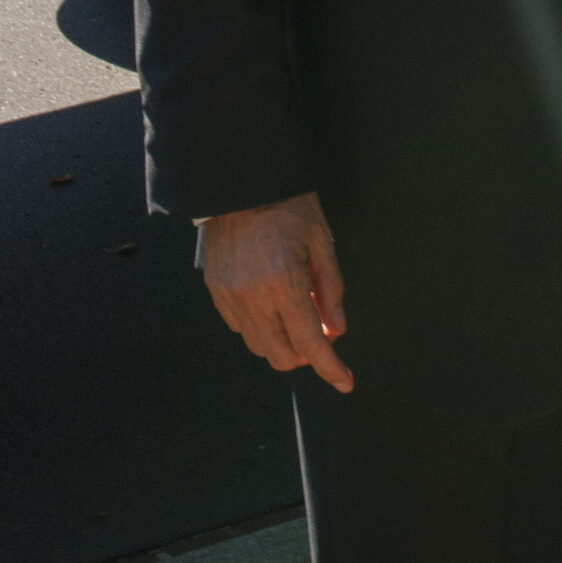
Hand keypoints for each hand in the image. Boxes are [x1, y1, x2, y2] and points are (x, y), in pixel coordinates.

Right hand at [199, 189, 352, 390]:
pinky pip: (240, 328)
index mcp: (283, 284)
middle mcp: (252, 299)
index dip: (331, 368)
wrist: (239, 181)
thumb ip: (330, 288)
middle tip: (320, 331)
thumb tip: (337, 330)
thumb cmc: (287, 204)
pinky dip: (260, 325)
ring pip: (259, 346)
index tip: (346, 381)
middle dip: (305, 354)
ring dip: (282, 340)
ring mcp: (229, 297)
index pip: (310, 344)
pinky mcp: (215, 292)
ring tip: (294, 307)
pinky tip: (270, 299)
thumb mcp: (320, 239)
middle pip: (281, 357)